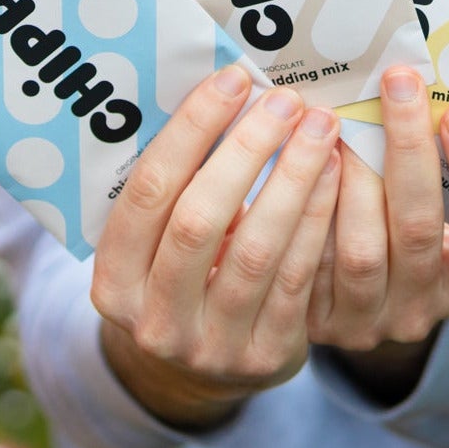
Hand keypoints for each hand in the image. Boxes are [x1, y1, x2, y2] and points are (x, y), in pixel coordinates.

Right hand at [91, 64, 340, 430]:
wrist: (207, 367)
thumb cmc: (185, 273)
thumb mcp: (160, 243)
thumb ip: (178, 186)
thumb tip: (225, 90)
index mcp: (113, 281)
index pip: (148, 192)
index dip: (191, 132)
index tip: (232, 80)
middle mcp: (153, 320)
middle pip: (200, 219)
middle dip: (247, 150)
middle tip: (284, 99)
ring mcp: (211, 346)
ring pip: (257, 249)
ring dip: (294, 177)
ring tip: (319, 126)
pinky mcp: (265, 355)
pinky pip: (298, 277)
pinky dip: (319, 218)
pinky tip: (335, 172)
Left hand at [306, 67, 448, 396]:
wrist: (333, 296)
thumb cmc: (395, 226)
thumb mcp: (432, 211)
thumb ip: (439, 169)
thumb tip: (426, 83)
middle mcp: (421, 311)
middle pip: (420, 230)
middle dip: (409, 148)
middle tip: (398, 82)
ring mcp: (366, 322)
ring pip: (362, 250)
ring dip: (352, 176)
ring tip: (339, 116)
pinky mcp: (314, 321)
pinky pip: (310, 262)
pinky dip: (309, 204)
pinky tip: (301, 152)